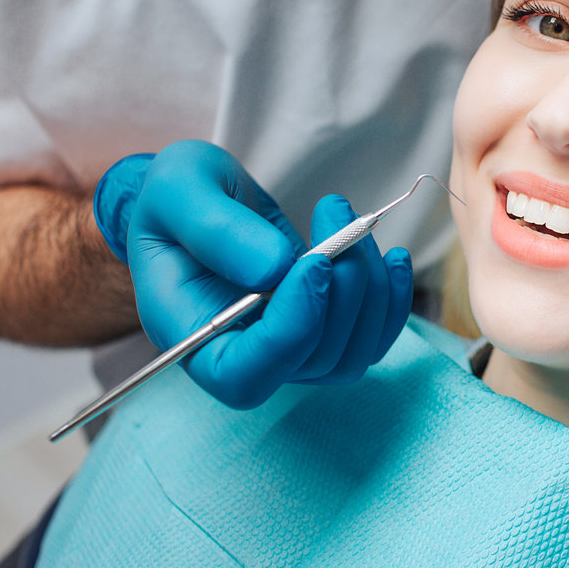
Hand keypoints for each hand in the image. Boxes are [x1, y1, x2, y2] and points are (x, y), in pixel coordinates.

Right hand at [94, 140, 412, 407]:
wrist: (199, 200)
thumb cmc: (176, 199)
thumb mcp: (177, 190)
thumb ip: (215, 229)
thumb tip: (274, 268)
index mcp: (193, 338)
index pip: (246, 377)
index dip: (291, 331)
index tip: (314, 262)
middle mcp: (243, 357)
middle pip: (313, 361)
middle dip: (342, 288)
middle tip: (335, 212)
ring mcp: (288, 351)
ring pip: (351, 352)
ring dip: (369, 286)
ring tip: (349, 217)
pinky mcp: (323, 332)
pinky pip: (373, 340)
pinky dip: (392, 301)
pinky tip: (392, 258)